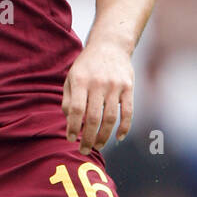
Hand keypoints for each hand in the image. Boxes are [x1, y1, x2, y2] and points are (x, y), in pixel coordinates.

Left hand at [62, 37, 133, 155]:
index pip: (75, 109)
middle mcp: (98, 83)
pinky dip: (124, 128)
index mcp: (81, 80)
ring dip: (104, 136)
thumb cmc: (86, 66)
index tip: (70, 139)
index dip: (72, 127)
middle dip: (88, 138)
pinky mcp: (128, 88)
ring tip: (98, 146)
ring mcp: (115, 86)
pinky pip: (128, 112)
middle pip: (93, 118)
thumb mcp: (72, 77)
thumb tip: (70, 123)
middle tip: (84, 150)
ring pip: (110, 118)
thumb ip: (68, 99)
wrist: (110, 46)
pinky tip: (118, 138)